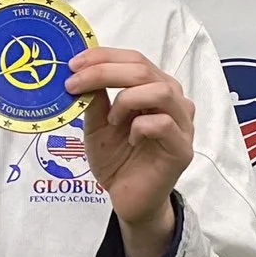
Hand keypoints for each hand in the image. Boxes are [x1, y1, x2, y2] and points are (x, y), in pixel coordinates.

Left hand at [65, 47, 193, 256]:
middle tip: (75, 83)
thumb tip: (80, 72)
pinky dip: (139, 126)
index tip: (73, 64)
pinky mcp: (182, 149)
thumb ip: (95, 99)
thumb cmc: (118, 160)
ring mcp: (182, 124)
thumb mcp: (97, 124)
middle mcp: (173, 101)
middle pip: (144, 69)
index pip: (135, 59)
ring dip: (126, 99)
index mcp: (155, 88)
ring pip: (161, 91)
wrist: (128, 200)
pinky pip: (163, 124)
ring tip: (111, 120)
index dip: (103, 56)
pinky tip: (129, 138)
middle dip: (104, 72)